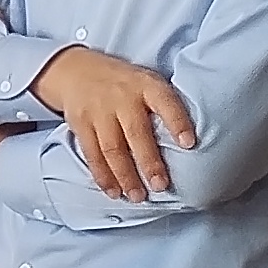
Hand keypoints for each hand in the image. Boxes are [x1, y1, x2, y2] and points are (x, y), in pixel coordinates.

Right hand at [31, 45, 198, 201]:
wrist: (77, 71)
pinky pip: (93, 154)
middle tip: (161, 186)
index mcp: (145, 85)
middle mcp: (122, 97)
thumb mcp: (146, 82)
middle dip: (149, 162)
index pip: (164, 102)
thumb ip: (162, 106)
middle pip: (136, 133)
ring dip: (125, 176)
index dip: (177, 122)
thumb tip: (189, 144)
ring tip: (138, 196)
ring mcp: (99, 111)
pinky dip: (103, 176)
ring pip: (113, 149)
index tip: (189, 144)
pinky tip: (114, 191)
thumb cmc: (124, 84)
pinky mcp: (81, 124)